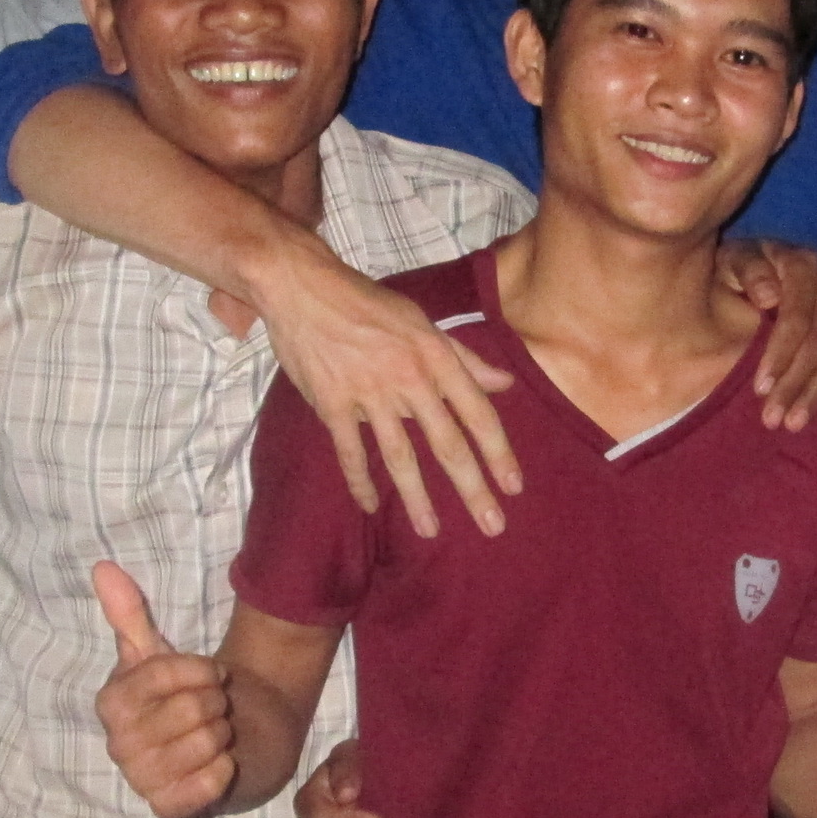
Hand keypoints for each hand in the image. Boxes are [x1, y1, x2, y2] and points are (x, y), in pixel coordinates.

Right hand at [92, 563, 237, 817]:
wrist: (228, 740)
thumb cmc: (188, 696)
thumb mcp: (159, 653)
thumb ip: (129, 614)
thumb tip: (102, 567)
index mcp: (110, 702)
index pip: (163, 672)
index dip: (200, 669)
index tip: (211, 674)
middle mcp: (118, 744)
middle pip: (191, 709)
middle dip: (216, 703)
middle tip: (214, 709)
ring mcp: (141, 780)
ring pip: (205, 744)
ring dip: (224, 734)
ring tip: (217, 734)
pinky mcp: (169, 810)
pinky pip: (208, 785)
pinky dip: (224, 771)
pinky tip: (220, 765)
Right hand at [256, 236, 520, 538]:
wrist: (303, 286)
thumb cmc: (366, 302)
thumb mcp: (422, 321)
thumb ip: (463, 357)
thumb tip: (504, 384)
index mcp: (436, 356)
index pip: (477, 413)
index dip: (498, 453)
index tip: (513, 487)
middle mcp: (409, 378)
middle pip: (447, 444)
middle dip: (472, 488)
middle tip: (491, 526)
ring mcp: (369, 393)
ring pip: (400, 456)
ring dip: (418, 498)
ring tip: (431, 530)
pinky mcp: (332, 403)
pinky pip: (350, 452)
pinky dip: (360, 481)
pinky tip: (370, 505)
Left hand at [717, 239, 816, 428]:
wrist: (765, 261)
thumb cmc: (743, 267)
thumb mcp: (733, 259)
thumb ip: (747, 270)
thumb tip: (768, 297)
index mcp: (803, 265)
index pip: (797, 318)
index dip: (780, 356)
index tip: (760, 389)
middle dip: (796, 385)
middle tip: (773, 419)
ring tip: (795, 423)